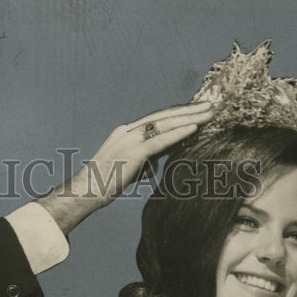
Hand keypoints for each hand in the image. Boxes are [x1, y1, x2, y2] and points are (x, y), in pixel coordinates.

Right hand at [37, 102, 213, 233]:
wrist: (86, 191)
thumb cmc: (105, 183)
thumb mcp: (129, 165)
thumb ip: (147, 156)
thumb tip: (163, 155)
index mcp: (127, 132)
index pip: (158, 118)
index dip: (179, 112)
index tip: (197, 109)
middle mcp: (129, 131)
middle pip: (164, 116)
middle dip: (189, 109)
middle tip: (211, 105)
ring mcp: (130, 140)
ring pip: (165, 123)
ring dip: (189, 117)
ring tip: (209, 113)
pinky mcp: (133, 152)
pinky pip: (160, 140)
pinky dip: (178, 133)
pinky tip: (194, 128)